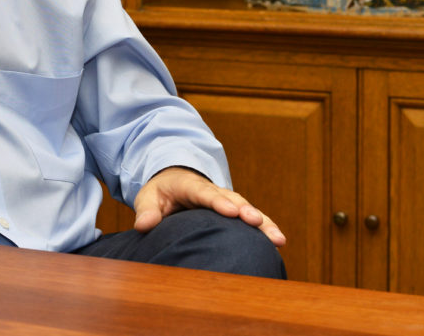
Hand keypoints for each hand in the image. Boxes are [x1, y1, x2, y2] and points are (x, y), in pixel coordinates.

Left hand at [133, 167, 286, 246]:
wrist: (174, 180)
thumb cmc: (160, 192)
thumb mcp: (148, 197)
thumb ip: (147, 210)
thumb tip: (144, 224)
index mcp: (190, 186)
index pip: (205, 193)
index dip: (218, 202)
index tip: (232, 212)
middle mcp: (213, 191)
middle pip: (232, 199)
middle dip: (246, 210)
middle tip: (258, 222)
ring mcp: (226, 200)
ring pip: (247, 209)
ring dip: (263, 223)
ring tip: (278, 239)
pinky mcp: (234, 211)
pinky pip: (251, 219)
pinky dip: (265, 228)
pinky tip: (279, 242)